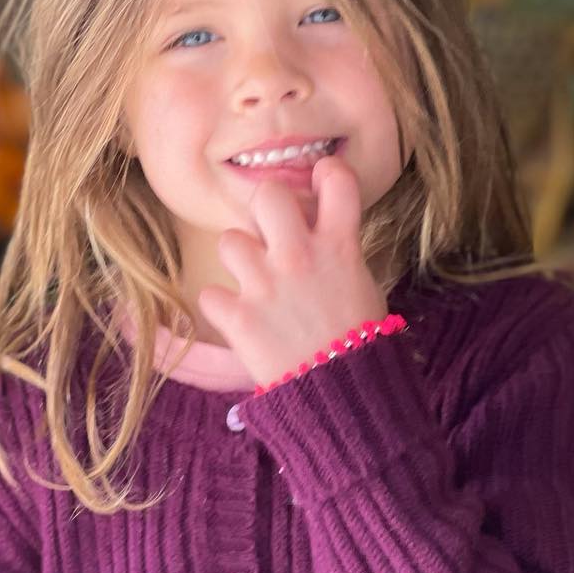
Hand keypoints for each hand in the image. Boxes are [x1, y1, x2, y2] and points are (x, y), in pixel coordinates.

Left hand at [198, 155, 388, 386]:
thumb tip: (318, 234)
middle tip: (270, 234)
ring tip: (253, 283)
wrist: (346, 397)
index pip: (337, 180)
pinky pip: (210, 295)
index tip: (320, 183)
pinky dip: (221, 308)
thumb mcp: (363, 287)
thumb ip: (338, 254)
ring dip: (238, 260)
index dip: (326, 175)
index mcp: (339, 247)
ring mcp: (266, 285)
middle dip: (265, 209)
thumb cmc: (361, 344)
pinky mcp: (240, 318)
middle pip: (268, 194)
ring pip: (230, 241)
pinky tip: (239, 319)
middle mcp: (300, 257)